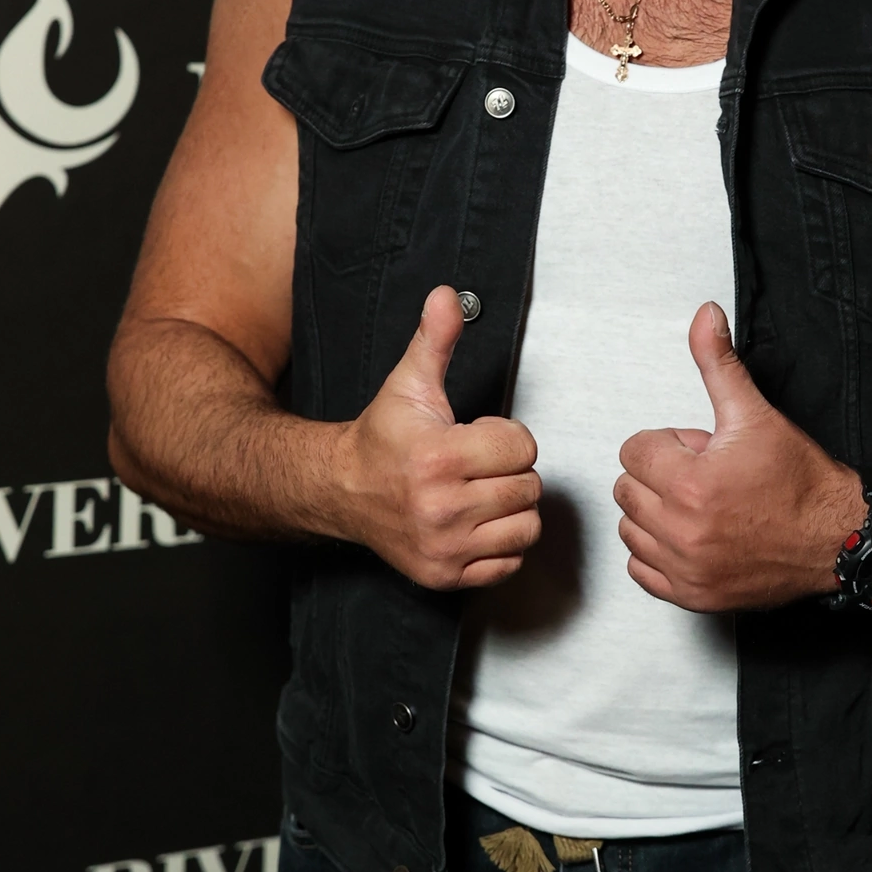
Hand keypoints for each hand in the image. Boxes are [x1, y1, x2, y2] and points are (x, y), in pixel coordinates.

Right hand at [331, 286, 540, 589]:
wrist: (343, 490)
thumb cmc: (384, 437)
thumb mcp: (409, 382)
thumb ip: (435, 339)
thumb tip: (448, 295)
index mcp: (438, 458)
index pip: (522, 447)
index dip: (505, 435)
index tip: (475, 436)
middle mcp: (441, 509)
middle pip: (528, 487)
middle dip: (508, 470)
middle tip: (474, 465)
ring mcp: (443, 547)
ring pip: (526, 526)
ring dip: (511, 507)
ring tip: (479, 492)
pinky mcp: (445, 576)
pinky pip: (511, 562)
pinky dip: (501, 543)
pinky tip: (475, 521)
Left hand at [613, 302, 861, 611]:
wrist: (838, 536)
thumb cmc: (801, 481)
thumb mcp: (755, 414)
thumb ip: (718, 363)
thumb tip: (704, 316)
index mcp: (691, 484)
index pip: (634, 451)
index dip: (667, 446)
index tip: (699, 452)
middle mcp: (682, 531)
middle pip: (628, 489)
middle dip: (660, 476)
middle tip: (704, 477)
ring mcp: (686, 569)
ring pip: (630, 529)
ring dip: (655, 514)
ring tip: (700, 507)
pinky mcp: (693, 596)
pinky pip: (641, 571)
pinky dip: (658, 554)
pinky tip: (693, 537)